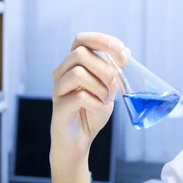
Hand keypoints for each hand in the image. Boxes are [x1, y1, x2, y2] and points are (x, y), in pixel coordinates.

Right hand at [50, 32, 129, 166]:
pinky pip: (80, 96)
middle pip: (79, 53)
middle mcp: (61, 73)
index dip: (100, 40)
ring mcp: (57, 89)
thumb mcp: (107, 88)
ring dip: (99, 87)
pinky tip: (97, 109)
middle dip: (104, 68)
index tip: (120, 48)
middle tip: (113, 87)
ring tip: (104, 100)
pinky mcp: (58, 107)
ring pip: (78, 73)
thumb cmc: (91, 112)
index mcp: (73, 65)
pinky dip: (95, 102)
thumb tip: (124, 51)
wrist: (79, 142)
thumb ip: (114, 71)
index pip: (81, 40)